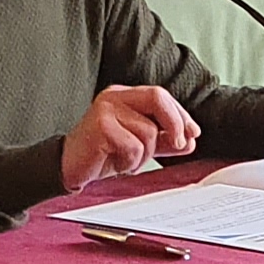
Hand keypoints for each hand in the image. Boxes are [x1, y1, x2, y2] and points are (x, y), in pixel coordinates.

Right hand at [61, 85, 199, 187]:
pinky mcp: (100, 126)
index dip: (181, 115)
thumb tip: (190, 141)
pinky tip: (116, 163)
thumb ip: (163, 141)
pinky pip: (133, 146)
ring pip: (148, 131)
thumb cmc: (100, 154)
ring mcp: (106, 109)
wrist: (69, 167)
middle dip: (175, 123)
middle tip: (180, 144)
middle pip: (158, 98)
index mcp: (125, 96)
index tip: (193, 134)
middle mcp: (115, 97)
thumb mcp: (139, 146)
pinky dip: (130, 162)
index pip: (161, 96)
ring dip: (144, 155)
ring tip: (127, 161)